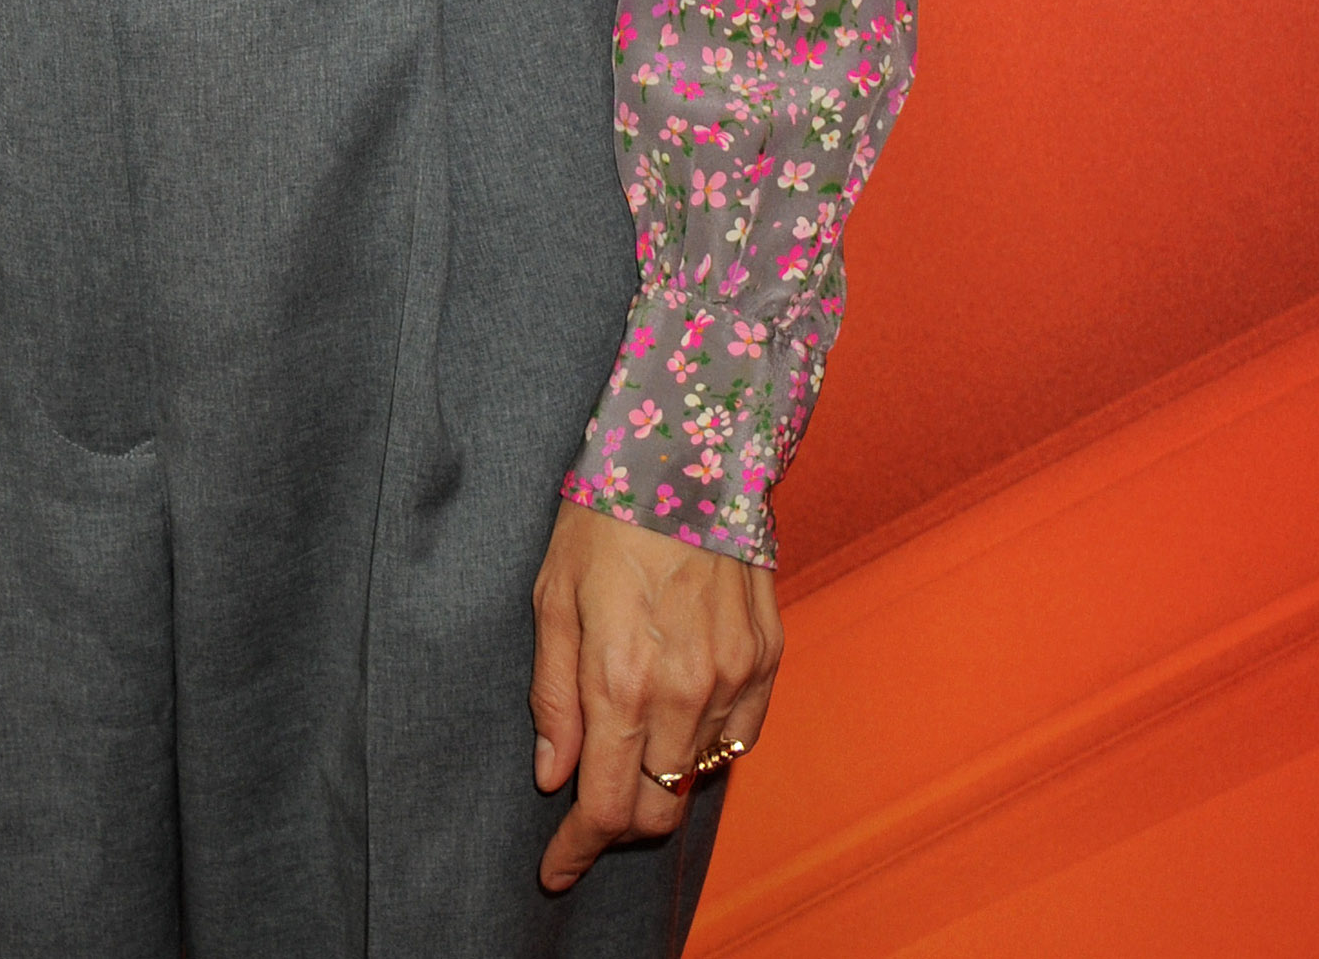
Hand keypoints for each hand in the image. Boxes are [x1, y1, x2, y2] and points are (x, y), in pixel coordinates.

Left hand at [528, 500, 782, 892]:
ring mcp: (734, 677)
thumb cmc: (604, 516)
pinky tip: (682, 718)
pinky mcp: (767, 657)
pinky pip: (742, 737)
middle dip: (618, 821)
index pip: (605, 807)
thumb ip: (553, 696)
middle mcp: (685, 691)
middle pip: (658, 809)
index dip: (577, 849)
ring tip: (633, 747)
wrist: (686, 450)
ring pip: (700, 777)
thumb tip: (553, 776)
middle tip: (590, 801)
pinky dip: (709, 746)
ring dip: (663, 780)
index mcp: (621, 682)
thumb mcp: (551, 597)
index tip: (556, 869)